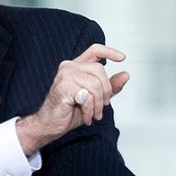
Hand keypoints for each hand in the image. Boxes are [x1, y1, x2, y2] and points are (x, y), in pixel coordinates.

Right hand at [14, 44, 129, 153]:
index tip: (122, 58)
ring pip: (95, 85)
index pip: (95, 50)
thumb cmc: (69, 111)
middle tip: (102, 106)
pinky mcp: (63, 88)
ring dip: (98, 104)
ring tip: (94, 114)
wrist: (50, 124)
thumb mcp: (96, 98)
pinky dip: (90, 110)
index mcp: (76, 67)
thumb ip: (110, 86)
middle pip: (99, 70)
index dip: (109, 51)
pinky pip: (87, 96)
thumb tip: (126, 74)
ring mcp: (64, 76)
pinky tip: (86, 116)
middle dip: (106, 91)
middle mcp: (69, 67)